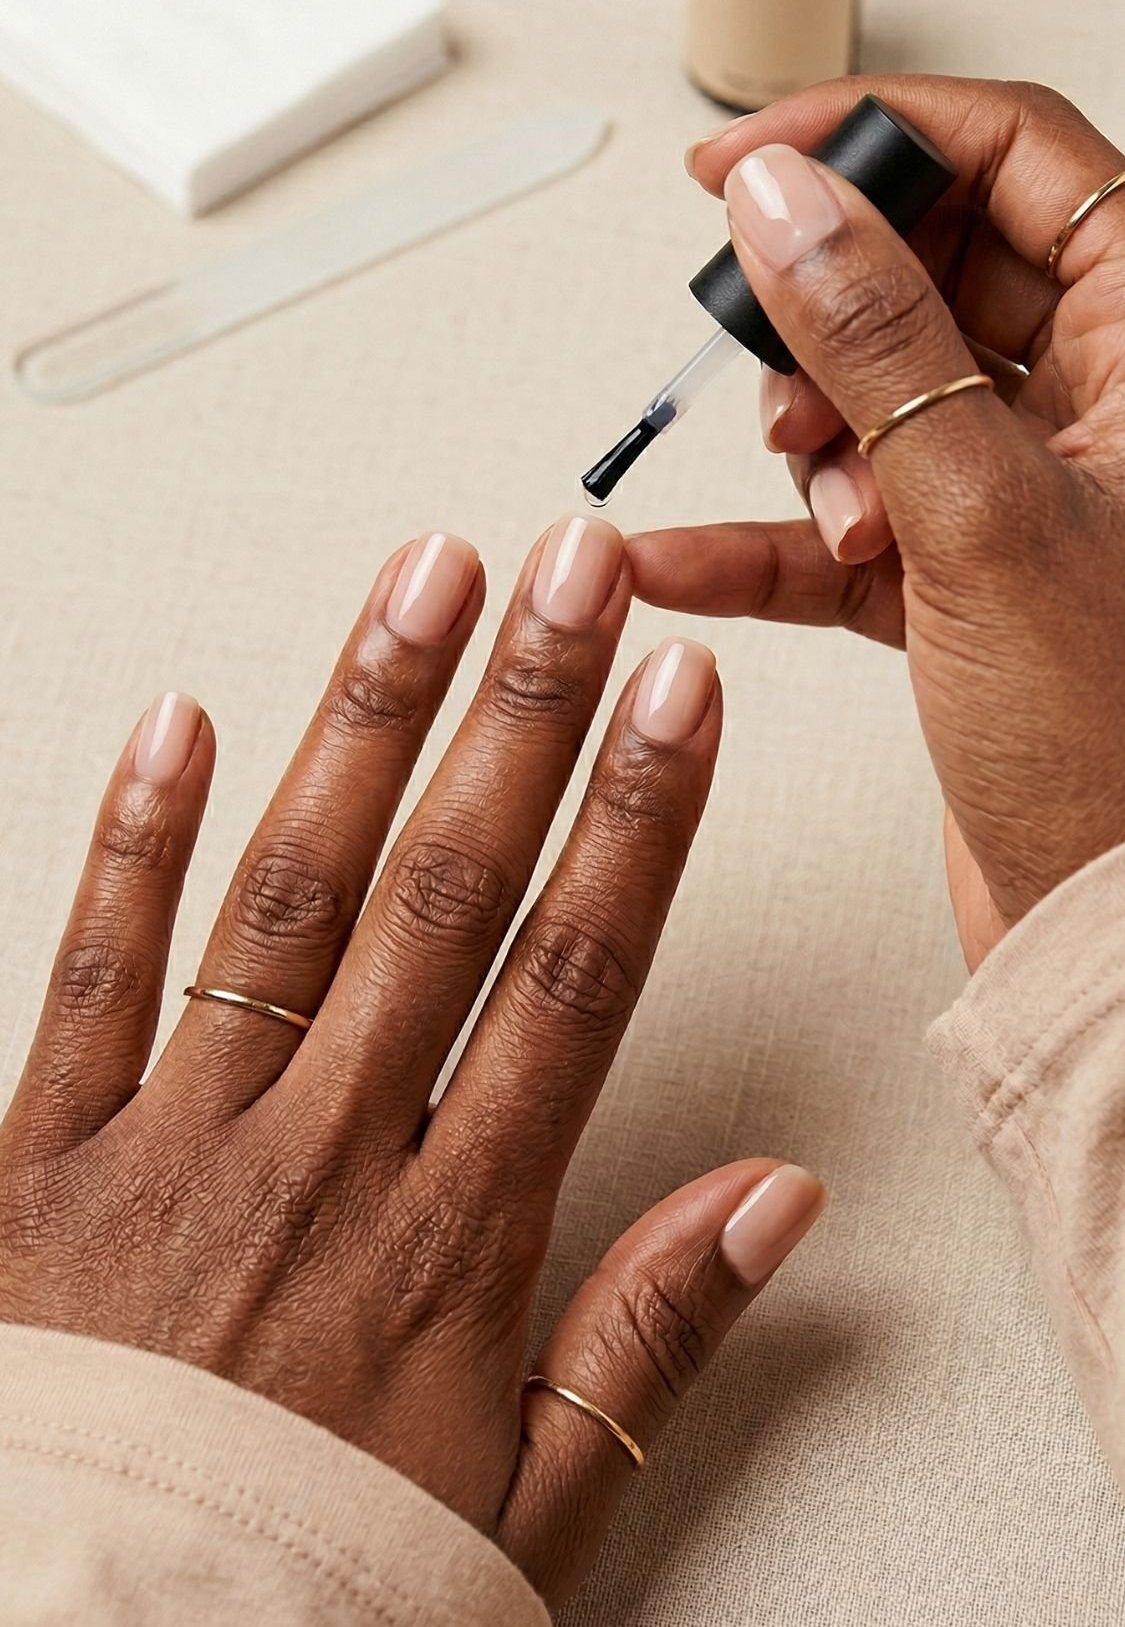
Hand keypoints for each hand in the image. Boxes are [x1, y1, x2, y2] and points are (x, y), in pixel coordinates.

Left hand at [0, 518, 822, 1606]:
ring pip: (285, 894)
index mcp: (445, 1243)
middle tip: (564, 573)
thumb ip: (647, 1340)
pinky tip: (174, 721)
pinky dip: (131, 839)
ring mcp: (171, 1148)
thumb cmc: (303, 1586)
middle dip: (519, 711)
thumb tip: (771, 1201)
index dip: (635, 817)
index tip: (676, 698)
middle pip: (445, 893)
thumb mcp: (526, 1513)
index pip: (570, 976)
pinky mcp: (36, 1159)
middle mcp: (317, 1164)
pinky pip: (88, 971)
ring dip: (360, 723)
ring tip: (415, 586)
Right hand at [630, 76, 1124, 970]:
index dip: (877, 134)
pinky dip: (765, 543)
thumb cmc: (1122, 753)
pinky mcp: (969, 581)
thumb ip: (876, 342)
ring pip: (882, 394)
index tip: (750, 157)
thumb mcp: (984, 515)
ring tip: (826, 505)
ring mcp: (1033, 492)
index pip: (1019, 157)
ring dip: (813, 442)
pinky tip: (680, 561)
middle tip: (772, 349)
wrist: (1118, 944)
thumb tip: (788, 195)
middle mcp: (1106, 406)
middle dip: (830, 316)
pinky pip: (846, 523)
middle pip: (934, 273)